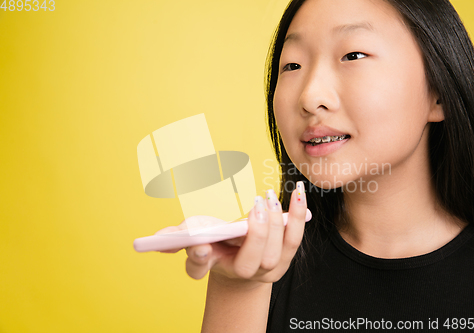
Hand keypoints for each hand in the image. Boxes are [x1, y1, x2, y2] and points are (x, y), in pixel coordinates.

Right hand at [159, 181, 307, 284]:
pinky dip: (298, 214)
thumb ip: (180, 239)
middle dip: (257, 234)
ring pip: (279, 249)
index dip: (199, 257)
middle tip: (255, 205)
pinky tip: (298, 192)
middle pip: (254, 261)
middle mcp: (246, 273)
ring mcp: (269, 266)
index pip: (204, 266)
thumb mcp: (196, 241)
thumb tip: (157, 239)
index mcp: (216, 267)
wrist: (242, 265)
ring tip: (270, 196)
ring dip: (278, 221)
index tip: (198, 245)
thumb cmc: (218, 249)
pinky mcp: (286, 256)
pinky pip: (295, 237)